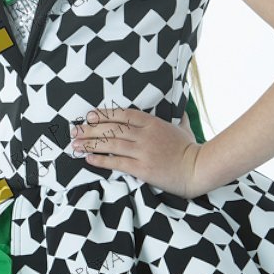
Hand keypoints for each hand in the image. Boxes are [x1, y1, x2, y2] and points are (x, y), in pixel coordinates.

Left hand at [70, 105, 208, 199]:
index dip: (104, 114)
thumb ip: (176, 115)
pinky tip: (88, 159)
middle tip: (75, 130)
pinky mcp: (142, 169)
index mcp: (153, 123)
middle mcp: (145, 135)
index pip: (123, 114)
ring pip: (111, 144)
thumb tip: (179, 104)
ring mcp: (143, 152)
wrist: (198, 169)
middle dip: (91, 129)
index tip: (89, 115)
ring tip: (76, 144)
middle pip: (113, 128)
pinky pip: (116, 163)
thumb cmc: (190, 148)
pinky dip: (101, 160)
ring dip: (91, 143)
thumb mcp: (182, 126)